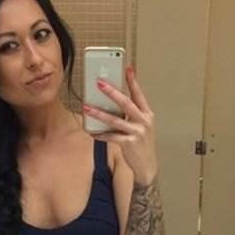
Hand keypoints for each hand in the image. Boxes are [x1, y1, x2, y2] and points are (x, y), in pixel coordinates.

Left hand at [83, 66, 157, 185]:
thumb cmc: (141, 145)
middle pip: (126, 103)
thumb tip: (112, 104)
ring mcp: (137, 133)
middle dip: (112, 92)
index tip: (128, 68)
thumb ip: (131, 116)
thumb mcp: (141, 127)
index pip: (139, 94)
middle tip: (99, 83)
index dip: (133, 81)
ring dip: (99, 113)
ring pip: (115, 120)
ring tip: (87, 107)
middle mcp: (144, 122)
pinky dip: (100, 134)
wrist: (147, 166)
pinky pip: (111, 136)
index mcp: (147, 115)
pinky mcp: (129, 144)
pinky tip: (92, 132)